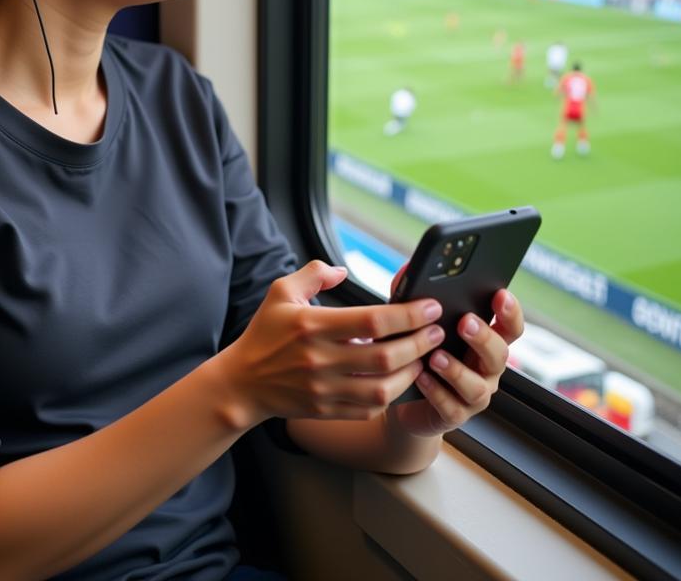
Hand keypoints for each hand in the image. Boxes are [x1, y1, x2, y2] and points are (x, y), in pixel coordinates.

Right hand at [218, 261, 445, 425]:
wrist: (242, 383)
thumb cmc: (264, 333)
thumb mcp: (281, 292)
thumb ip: (313, 274)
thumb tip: (342, 269)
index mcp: (311, 326)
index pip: (372, 322)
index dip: (408, 315)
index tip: (430, 307)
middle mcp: (320, 360)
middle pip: (385, 357)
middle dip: (420, 343)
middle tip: (438, 331)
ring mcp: (324, 389)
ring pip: (383, 388)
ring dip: (411, 373)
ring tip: (424, 356)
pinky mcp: (327, 410)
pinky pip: (369, 409)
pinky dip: (391, 395)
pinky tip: (400, 379)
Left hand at [391, 286, 524, 438]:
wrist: (403, 397)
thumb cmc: (416, 350)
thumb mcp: (415, 322)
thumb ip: (414, 296)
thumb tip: (408, 269)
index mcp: (485, 341)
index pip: (509, 326)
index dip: (510, 312)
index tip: (500, 294)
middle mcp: (486, 368)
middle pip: (500, 354)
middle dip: (484, 337)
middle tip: (465, 322)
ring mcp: (474, 394)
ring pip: (479, 387)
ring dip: (457, 370)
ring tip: (435, 356)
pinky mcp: (454, 415)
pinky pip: (452, 407)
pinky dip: (437, 392)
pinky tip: (421, 377)